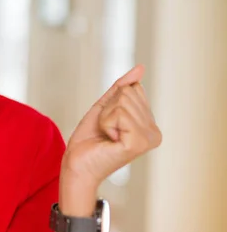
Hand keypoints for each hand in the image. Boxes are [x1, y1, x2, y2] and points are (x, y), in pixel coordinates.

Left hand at [62, 65, 162, 187]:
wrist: (77, 163)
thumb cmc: (89, 138)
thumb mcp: (105, 107)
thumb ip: (122, 87)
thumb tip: (141, 68)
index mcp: (149, 124)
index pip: (133, 88)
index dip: (111, 102)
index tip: (108, 123)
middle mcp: (154, 132)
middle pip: (129, 93)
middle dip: (108, 109)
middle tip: (105, 130)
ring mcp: (149, 138)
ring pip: (123, 101)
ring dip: (106, 117)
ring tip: (106, 135)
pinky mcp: (139, 143)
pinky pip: (120, 113)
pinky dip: (106, 122)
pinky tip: (109, 140)